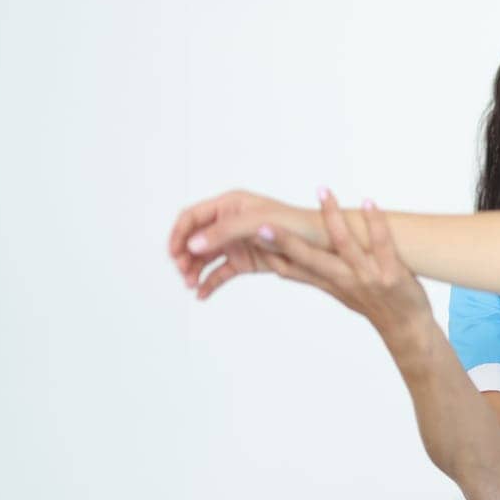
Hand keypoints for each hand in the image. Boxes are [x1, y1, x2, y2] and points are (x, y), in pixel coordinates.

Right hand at [168, 189, 323, 299]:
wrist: (324, 244)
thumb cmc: (296, 224)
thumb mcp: (258, 223)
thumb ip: (224, 231)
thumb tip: (193, 243)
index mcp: (230, 205)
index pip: (192, 217)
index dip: (179, 233)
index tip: (175, 253)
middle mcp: (230, 223)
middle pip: (194, 239)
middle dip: (184, 255)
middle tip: (183, 272)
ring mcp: (237, 243)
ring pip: (204, 258)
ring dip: (194, 270)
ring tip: (191, 284)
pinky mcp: (245, 262)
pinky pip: (220, 273)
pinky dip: (209, 283)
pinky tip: (202, 294)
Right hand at [255, 190, 432, 341]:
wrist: (407, 328)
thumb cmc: (372, 305)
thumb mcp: (337, 292)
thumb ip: (312, 275)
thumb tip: (282, 263)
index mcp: (328, 283)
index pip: (291, 268)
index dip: (270, 252)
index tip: (249, 234)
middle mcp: (343, 280)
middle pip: (309, 258)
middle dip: (286, 241)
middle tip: (262, 224)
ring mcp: (367, 277)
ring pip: (344, 244)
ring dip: (331, 216)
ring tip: (322, 192)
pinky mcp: (391, 274)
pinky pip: (382, 244)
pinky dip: (375, 222)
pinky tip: (369, 202)